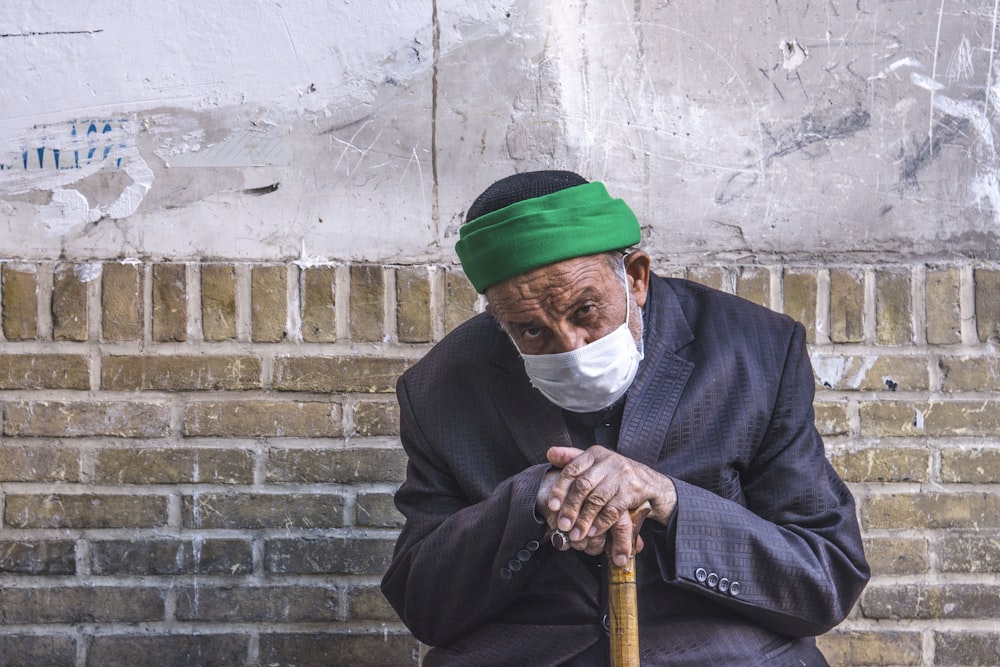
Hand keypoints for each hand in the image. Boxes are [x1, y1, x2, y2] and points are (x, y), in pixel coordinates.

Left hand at [543, 446, 676, 566]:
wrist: (651, 482)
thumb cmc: (616, 475)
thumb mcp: (596, 464)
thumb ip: (573, 460)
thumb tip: (550, 453)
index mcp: (595, 454)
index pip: (572, 470)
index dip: (560, 489)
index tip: (552, 506)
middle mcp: (608, 461)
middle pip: (583, 486)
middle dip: (571, 508)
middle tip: (562, 525)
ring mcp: (621, 474)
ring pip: (597, 499)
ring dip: (585, 519)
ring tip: (576, 534)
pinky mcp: (633, 489)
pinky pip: (614, 509)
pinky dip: (602, 522)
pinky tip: (594, 532)